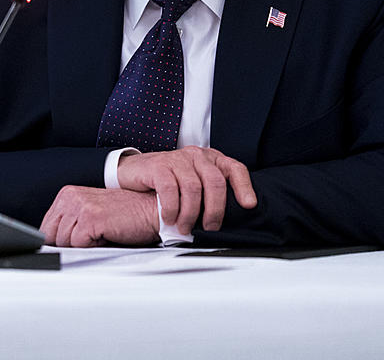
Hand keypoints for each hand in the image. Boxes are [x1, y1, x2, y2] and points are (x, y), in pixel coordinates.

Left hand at [40, 186, 159, 246]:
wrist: (151, 211)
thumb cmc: (126, 216)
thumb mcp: (91, 214)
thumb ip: (70, 224)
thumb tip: (51, 245)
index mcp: (68, 194)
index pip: (46, 227)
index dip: (58, 241)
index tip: (72, 244)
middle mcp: (71, 196)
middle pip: (52, 236)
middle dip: (70, 245)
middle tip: (92, 239)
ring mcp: (80, 206)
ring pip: (65, 243)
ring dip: (84, 246)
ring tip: (102, 234)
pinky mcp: (91, 218)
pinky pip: (79, 245)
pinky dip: (93, 248)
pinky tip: (107, 236)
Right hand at [116, 147, 256, 234]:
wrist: (134, 172)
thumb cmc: (168, 181)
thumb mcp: (193, 183)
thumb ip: (210, 193)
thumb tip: (231, 220)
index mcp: (210, 159)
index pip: (234, 169)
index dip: (244, 187)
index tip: (249, 206)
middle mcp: (196, 156)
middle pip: (215, 182)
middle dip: (215, 210)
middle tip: (210, 227)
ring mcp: (177, 158)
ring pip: (193, 188)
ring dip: (190, 213)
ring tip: (185, 227)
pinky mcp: (159, 165)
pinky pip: (170, 189)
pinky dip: (171, 208)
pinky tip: (169, 217)